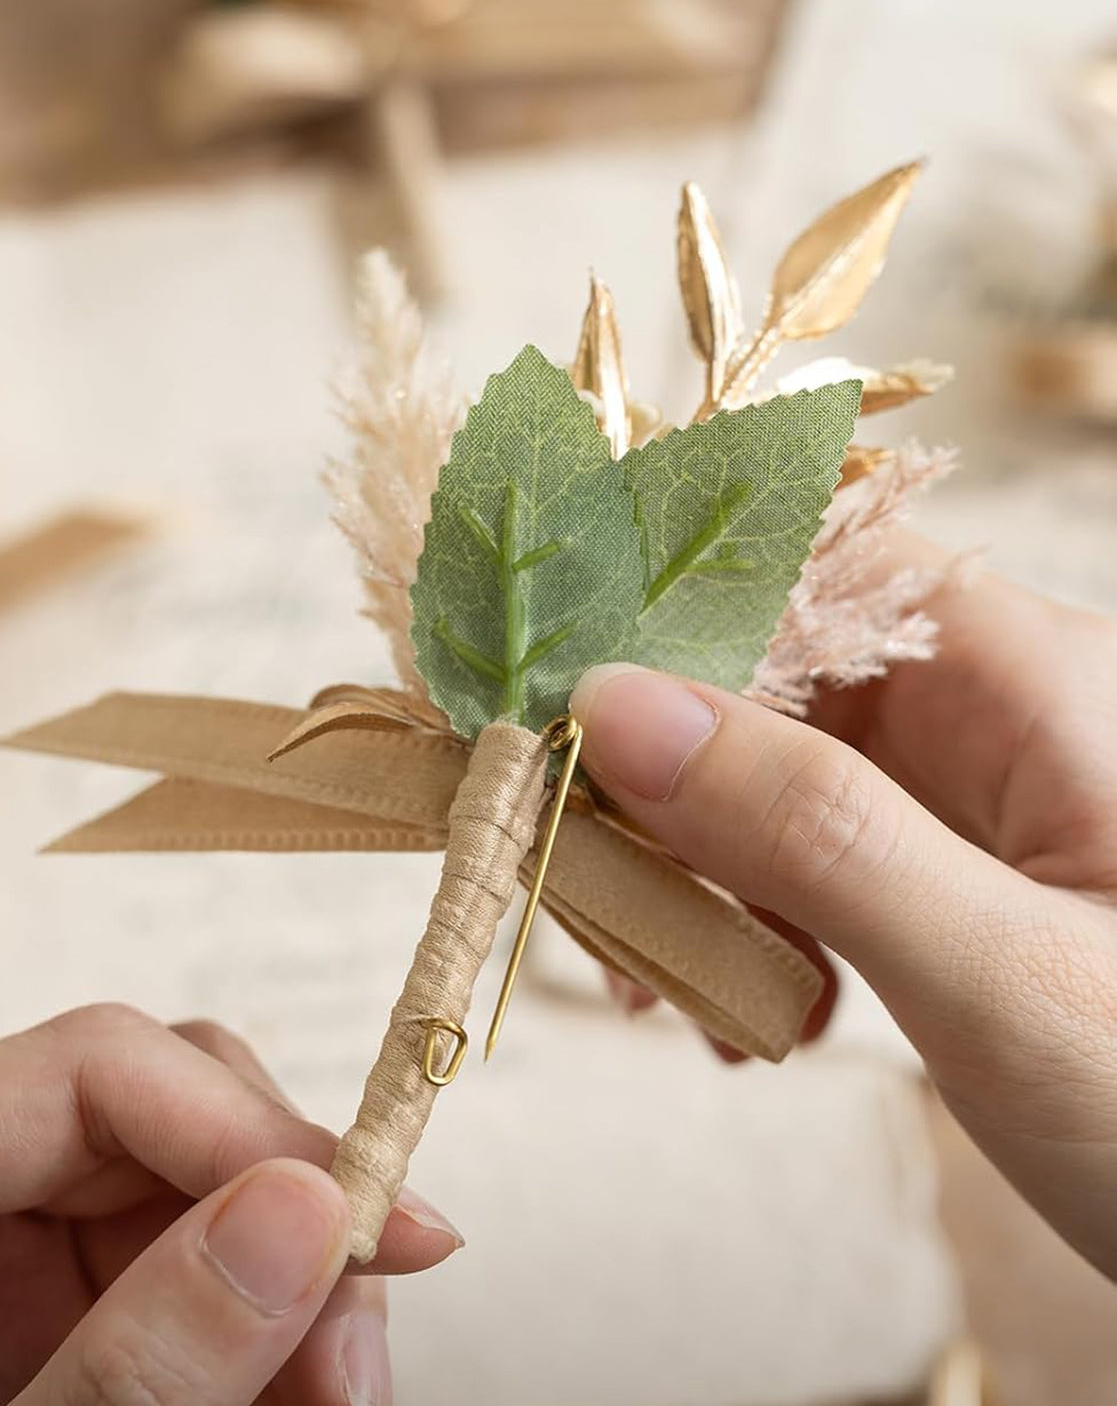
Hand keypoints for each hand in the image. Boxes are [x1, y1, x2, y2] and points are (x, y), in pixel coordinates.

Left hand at [0, 1005, 462, 1403]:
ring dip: (304, 1287)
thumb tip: (307, 1212)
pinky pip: (208, 1267)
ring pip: (215, 1191)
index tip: (371, 1222)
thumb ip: (143, 1360)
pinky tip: (305, 1397)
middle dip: (294, 1218)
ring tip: (342, 1401)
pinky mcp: (78, 1310)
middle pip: (177, 1117)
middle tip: (356, 1359)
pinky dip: (274, 1333)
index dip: (247, 1123)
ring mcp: (27, 1253)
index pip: (97, 1070)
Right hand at [570, 534, 1116, 1279]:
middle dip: (667, 780)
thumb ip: (813, 831)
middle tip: (589, 883)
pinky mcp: (955, 886)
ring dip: (702, 872)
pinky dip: (759, 927)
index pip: (818, 570)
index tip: (555, 703)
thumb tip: (609, 703)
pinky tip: (752, 1016)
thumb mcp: (998, 972)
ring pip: (782, 781)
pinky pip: (817, 864)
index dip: (674, 617)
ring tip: (670, 988)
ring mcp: (977, 804)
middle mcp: (998, 715)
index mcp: (1032, 677)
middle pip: (779, 683)